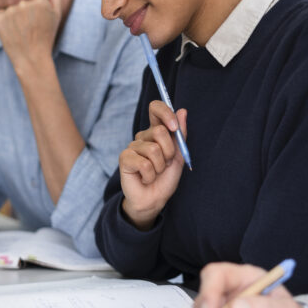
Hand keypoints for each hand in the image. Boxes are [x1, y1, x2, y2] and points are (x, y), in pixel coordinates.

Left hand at [0, 0, 71, 74]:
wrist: (32, 58)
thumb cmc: (46, 36)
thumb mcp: (56, 14)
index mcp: (40, 0)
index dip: (37, 11)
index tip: (39, 23)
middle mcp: (24, 3)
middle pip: (22, 2)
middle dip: (25, 13)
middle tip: (30, 28)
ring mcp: (10, 11)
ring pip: (11, 8)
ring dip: (14, 17)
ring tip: (21, 31)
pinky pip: (0, 15)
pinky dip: (4, 23)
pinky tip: (12, 33)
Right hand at [118, 100, 187, 229]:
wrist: (154, 199)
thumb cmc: (165, 178)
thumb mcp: (178, 156)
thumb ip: (180, 135)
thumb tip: (182, 111)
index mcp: (156, 132)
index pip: (156, 108)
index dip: (165, 112)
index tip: (174, 127)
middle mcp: (143, 137)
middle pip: (159, 131)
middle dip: (169, 151)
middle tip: (165, 164)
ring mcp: (132, 146)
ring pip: (154, 150)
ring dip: (160, 167)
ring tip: (155, 173)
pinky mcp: (124, 158)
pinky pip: (144, 163)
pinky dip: (150, 175)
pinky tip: (145, 178)